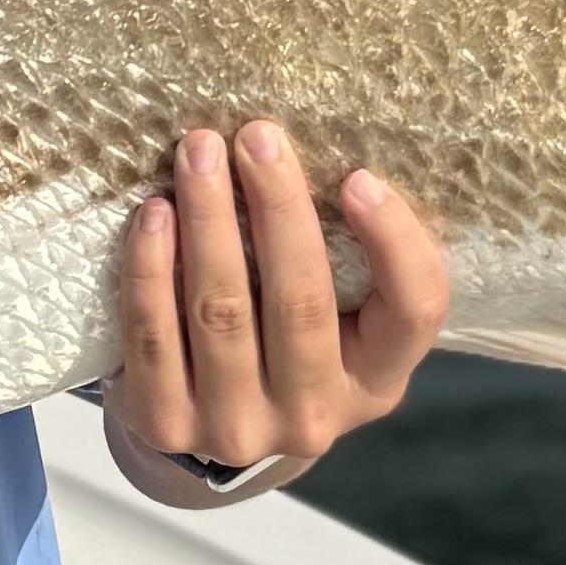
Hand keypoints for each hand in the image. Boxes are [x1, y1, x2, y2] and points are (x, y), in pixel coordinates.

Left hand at [104, 127, 453, 507]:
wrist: (207, 429)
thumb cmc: (284, 345)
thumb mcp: (341, 320)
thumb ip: (348, 259)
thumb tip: (328, 149)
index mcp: (376, 380)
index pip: (414, 311)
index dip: (394, 243)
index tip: (359, 177)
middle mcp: (315, 415)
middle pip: (302, 302)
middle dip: (277, 207)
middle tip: (256, 136)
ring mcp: (237, 427)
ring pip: (222, 312)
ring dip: (207, 220)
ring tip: (198, 153)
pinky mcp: (165, 423)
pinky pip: (154, 334)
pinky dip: (151, 268)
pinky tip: (153, 215)